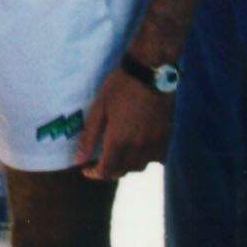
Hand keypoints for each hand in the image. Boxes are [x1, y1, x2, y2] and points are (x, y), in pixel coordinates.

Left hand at [76, 63, 174, 180]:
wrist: (151, 73)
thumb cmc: (120, 87)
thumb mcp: (99, 108)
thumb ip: (89, 136)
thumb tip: (79, 159)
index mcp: (119, 141)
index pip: (106, 171)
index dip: (94, 174)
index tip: (86, 169)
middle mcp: (138, 148)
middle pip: (123, 171)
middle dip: (109, 170)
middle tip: (100, 161)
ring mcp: (155, 144)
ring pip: (140, 166)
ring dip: (127, 165)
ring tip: (118, 154)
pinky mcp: (166, 137)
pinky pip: (156, 158)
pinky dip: (146, 158)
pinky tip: (139, 148)